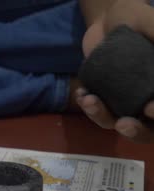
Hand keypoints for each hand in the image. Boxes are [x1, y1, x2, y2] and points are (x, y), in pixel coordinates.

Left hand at [78, 0, 153, 142]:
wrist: (109, 19)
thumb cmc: (138, 20)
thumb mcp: (151, 24)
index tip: (150, 107)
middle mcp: (149, 100)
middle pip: (148, 130)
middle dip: (136, 132)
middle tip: (123, 124)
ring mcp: (124, 102)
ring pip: (116, 123)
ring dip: (102, 117)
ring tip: (89, 100)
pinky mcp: (103, 99)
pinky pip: (95, 111)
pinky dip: (88, 106)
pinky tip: (82, 93)